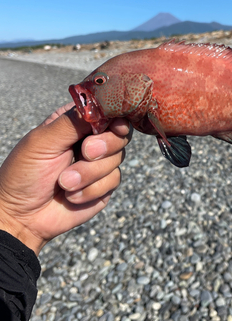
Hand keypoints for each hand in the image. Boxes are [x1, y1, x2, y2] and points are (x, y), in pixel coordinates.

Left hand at [0, 103, 131, 254]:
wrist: (22, 216)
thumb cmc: (24, 173)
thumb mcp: (43, 141)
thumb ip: (72, 121)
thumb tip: (101, 104)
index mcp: (76, 123)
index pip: (107, 111)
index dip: (116, 117)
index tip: (115, 126)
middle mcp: (91, 140)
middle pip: (120, 133)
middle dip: (105, 145)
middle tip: (85, 153)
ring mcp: (100, 163)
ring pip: (118, 158)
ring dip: (90, 173)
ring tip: (64, 182)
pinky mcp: (104, 185)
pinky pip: (114, 180)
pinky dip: (91, 190)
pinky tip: (72, 196)